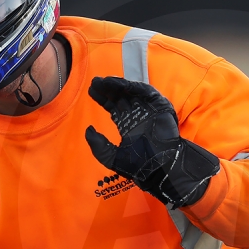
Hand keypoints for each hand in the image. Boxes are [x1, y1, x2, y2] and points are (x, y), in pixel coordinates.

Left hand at [85, 76, 219, 208]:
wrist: (160, 166)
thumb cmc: (138, 165)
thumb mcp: (111, 157)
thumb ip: (98, 145)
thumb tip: (88, 130)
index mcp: (128, 126)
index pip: (113, 108)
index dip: (102, 99)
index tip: (91, 91)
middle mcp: (137, 116)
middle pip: (120, 98)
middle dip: (108, 90)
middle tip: (95, 82)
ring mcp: (148, 109)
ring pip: (130, 93)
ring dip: (117, 85)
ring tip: (103, 81)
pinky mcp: (158, 105)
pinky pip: (144, 92)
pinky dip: (131, 86)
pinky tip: (117, 84)